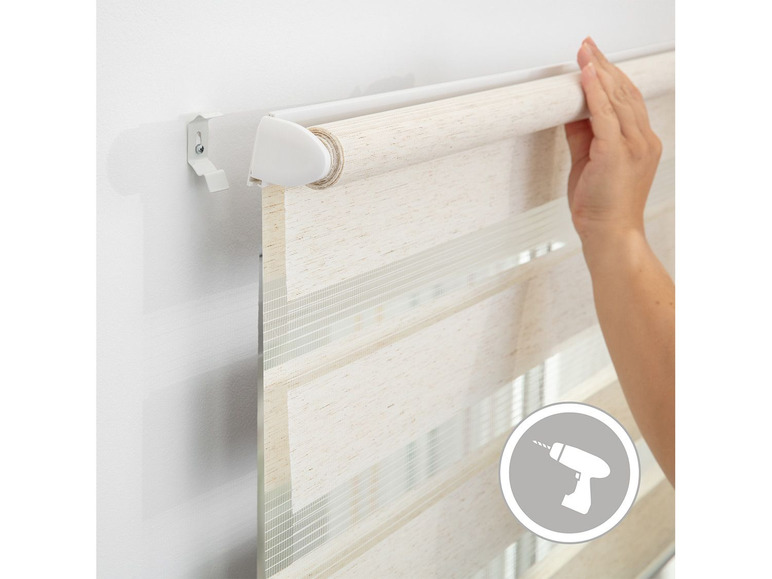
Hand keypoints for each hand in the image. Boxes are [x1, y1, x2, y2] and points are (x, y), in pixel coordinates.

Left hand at [565, 37, 661, 248]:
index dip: (612, 77)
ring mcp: (633, 146)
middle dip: (605, 66)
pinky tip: (587, 75)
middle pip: (624, 93)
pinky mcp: (616, 153)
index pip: (628, 100)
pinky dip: (595, 93)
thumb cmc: (602, 207)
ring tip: (585, 53)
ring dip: (599, 72)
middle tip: (588, 47)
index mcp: (641, 142)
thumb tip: (570, 110)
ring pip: (616, 99)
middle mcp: (643, 140)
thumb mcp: (591, 163)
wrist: (610, 235)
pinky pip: (605, 115)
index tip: (596, 60)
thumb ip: (583, 136)